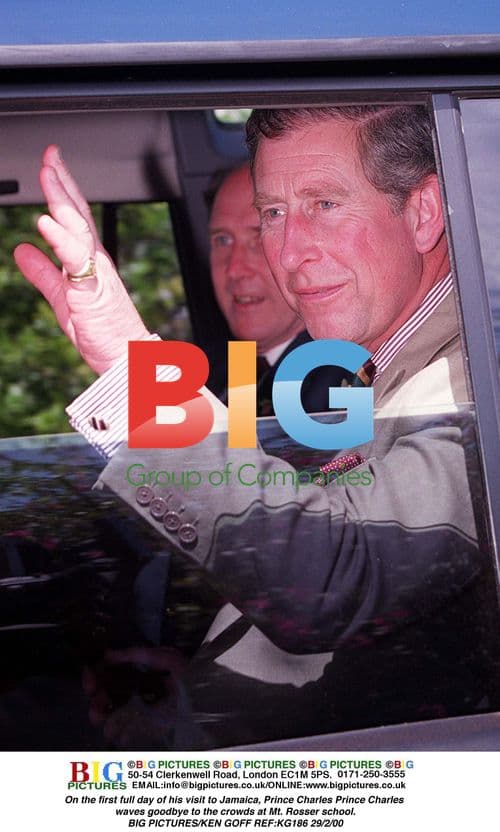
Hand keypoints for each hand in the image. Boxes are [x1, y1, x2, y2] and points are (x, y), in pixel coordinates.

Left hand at [14, 145, 149, 373]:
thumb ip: (42, 273)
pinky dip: (61, 239)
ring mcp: (96, 273)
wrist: (127, 359)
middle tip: (51, 154)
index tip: (50, 164)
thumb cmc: (102, 332)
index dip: (61, 189)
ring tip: (48, 174)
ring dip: (62, 200)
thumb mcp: (61, 297)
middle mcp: (95, 260)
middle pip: (78, 213)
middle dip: (63, 182)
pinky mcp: (93, 290)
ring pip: (78, 229)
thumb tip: (21, 249)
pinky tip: (45, 222)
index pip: (74, 216)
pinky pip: (76, 261)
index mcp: (89, 260)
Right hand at [83, 645, 186, 727]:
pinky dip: (118, 735)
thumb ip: (134, 654)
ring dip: (101, 718)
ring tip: (103, 717)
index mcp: (134, 673)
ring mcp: (137, 712)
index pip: (105, 676)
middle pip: (103, 699)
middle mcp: (132, 692)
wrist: (205, 695)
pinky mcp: (145, 729)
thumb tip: (106, 653)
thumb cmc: (185, 672)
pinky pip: (125, 734)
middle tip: (96, 703)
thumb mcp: (162, 657)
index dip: (93, 677)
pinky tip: (119, 733)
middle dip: (95, 701)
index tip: (89, 679)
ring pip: (109, 718)